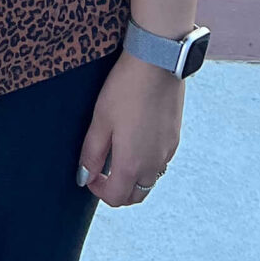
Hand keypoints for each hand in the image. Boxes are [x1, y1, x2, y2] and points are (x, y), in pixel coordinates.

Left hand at [77, 50, 183, 207]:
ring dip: (134, 178)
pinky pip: (160, 162)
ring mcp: (167, 151)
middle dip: (117, 190)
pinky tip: (138, 140)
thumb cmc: (125, 89)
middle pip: (136, 196)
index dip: (98, 191)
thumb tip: (84, 178)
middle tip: (103, 171)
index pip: (116, 198)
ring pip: (150, 180)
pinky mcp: (175, 138)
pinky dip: (147, 162)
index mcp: (132, 164)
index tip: (90, 174)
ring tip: (120, 153)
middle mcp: (153, 164)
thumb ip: (91, 154)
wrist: (158, 62)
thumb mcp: (100, 119)